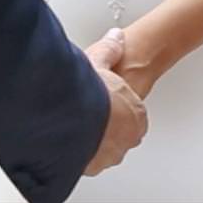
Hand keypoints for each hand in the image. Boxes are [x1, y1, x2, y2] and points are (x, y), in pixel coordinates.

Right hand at [83, 28, 146, 175]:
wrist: (71, 119)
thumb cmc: (89, 94)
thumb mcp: (101, 63)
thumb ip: (110, 50)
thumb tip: (116, 36)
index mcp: (136, 115)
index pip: (132, 113)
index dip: (116, 105)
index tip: (104, 99)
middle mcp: (127, 138)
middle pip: (119, 132)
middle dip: (106, 123)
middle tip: (89, 111)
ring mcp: (110, 154)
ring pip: (104, 148)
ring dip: (93, 139)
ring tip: (76, 124)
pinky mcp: (92, 166)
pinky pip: (87, 160)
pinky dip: (79, 152)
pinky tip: (67, 139)